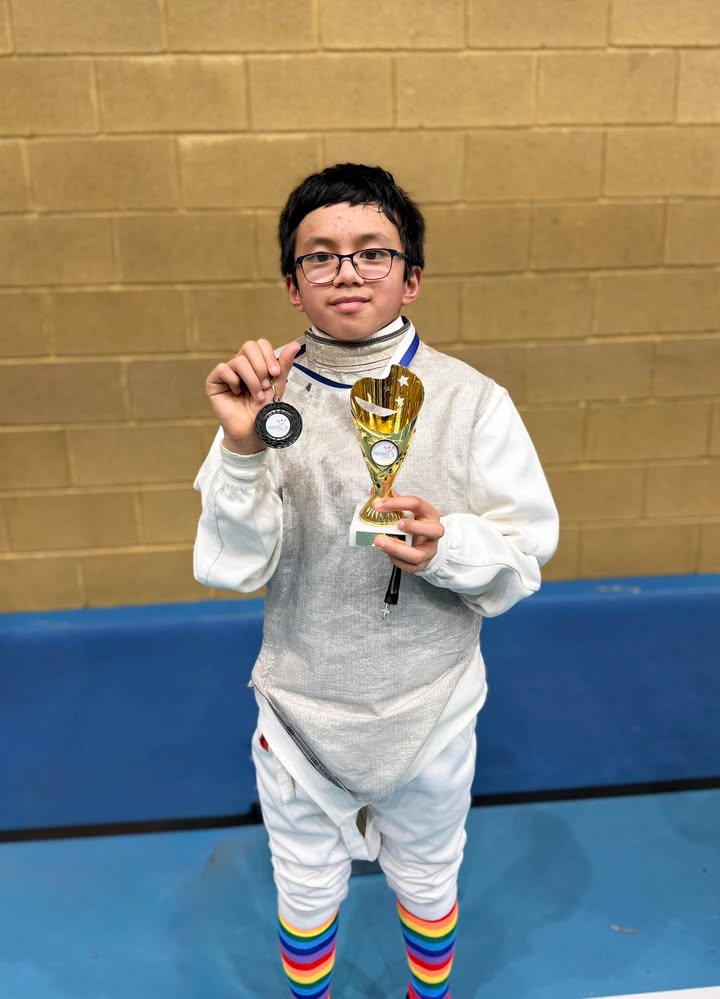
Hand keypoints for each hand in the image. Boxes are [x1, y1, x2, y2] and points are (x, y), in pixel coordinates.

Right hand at [205, 339, 301, 453]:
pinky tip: (237, 393)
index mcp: (256, 363)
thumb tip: (294, 345)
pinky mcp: (214, 381)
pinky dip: (234, 381)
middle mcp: (241, 364)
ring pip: (239, 360)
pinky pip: (223, 369)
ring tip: (256, 395)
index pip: (260, 344)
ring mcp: (228, 371)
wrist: (253, 430)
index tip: (275, 373)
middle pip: (249, 346)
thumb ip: (284, 365)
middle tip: (266, 385)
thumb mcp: (278, 386)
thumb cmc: (263, 410)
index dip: (269, 356)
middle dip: (261, 367)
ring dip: (252, 380)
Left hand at [372, 495, 444, 573]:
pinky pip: (410, 566)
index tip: (378, 505)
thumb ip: (393, 502)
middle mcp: (434, 532)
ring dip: (397, 549)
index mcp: (430, 514)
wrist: (426, 544)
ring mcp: (429, 550)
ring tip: (379, 541)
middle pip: (433, 530)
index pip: (417, 504)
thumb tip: (375, 492)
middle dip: (413, 527)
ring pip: (418, 555)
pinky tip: (386, 553)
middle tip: (396, 524)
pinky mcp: (422, 565)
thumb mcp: (408, 510)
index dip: (397, 503)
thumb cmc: (415, 523)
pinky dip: (396, 560)